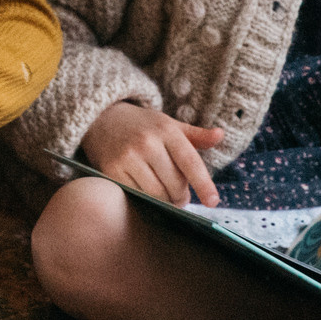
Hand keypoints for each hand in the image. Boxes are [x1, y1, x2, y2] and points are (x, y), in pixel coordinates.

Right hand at [81, 100, 224, 206]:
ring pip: (156, 193)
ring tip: (166, 197)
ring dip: (165, 201)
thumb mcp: (169, 124)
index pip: (190, 162)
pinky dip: (145, 200)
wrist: (100, 117)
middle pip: (174, 183)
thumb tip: (220, 136)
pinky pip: (136, 195)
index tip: (213, 202)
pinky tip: (147, 195)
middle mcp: (147, 143)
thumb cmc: (141, 125)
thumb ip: (195, 135)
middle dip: (181, 196)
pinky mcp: (111, 170)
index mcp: (166, 130)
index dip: (204, 184)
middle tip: (181, 197)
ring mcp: (128, 157)